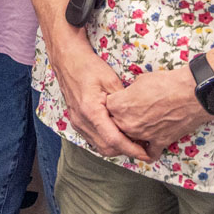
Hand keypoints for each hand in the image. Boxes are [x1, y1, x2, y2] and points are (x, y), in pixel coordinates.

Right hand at [49, 30, 150, 160]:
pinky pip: (93, 139)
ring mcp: (77, 122)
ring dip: (116, 147)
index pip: (113, 139)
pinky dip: (107, 141)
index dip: (131, 149)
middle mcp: (81, 121)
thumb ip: (124, 102)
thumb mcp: (111, 80)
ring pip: (99, 146)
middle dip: (126, 151)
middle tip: (144, 146)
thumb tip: (139, 118)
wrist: (67, 59)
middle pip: (106, 148)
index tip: (146, 154)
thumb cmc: (89, 66)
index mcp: (90, 111)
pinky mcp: (76, 121)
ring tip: (133, 141)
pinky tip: (118, 133)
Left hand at [104, 66, 211, 159]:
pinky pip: (149, 154)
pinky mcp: (159, 142)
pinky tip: (147, 148)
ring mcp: (142, 135)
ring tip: (137, 128)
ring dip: (131, 136)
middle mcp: (127, 123)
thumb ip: (129, 93)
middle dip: (118, 121)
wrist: (191, 94)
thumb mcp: (140, 81)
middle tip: (127, 114)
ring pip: (129, 141)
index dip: (112, 105)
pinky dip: (148, 152)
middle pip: (114, 126)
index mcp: (119, 106)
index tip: (117, 103)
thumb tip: (129, 96)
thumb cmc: (166, 83)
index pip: (106, 108)